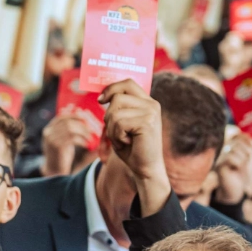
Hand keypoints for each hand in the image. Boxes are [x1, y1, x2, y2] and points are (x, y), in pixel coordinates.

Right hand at [40, 114, 91, 176]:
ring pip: (70, 129)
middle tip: (92, 130)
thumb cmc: (61, 154)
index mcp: (49, 129)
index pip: (62, 117)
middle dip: (82, 125)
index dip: (74, 116)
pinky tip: (87, 145)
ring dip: (83, 133)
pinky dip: (82, 140)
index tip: (85, 118)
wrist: (54, 170)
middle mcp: (48, 132)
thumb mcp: (63, 140)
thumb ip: (68, 130)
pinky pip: (72, 139)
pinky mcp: (57, 147)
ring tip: (90, 139)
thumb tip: (83, 117)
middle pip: (67, 122)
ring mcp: (51, 139)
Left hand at [99, 79, 170, 213]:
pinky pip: (118, 123)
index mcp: (147, 102)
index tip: (100, 100)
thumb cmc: (131, 147)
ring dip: (112, 129)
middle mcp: (151, 104)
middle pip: (116, 98)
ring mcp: (151, 112)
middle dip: (109, 117)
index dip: (111, 88)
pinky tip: (128, 142)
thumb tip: (101, 96)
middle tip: (119, 133)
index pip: (127, 83)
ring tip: (124, 139)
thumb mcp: (122, 124)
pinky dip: (116, 136)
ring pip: (114, 112)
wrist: (145, 168)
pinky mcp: (147, 122)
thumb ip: (117, 109)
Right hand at [214, 132, 251, 204]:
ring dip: (243, 160)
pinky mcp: (217, 164)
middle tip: (247, 164)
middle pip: (238, 143)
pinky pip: (231, 158)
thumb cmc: (242, 174)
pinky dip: (238, 164)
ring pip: (235, 150)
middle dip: (247, 153)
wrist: (236, 189)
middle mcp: (223, 150)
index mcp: (230, 147)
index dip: (247, 139)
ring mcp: (219, 157)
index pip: (238, 136)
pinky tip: (235, 170)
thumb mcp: (250, 159)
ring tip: (241, 169)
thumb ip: (251, 148)